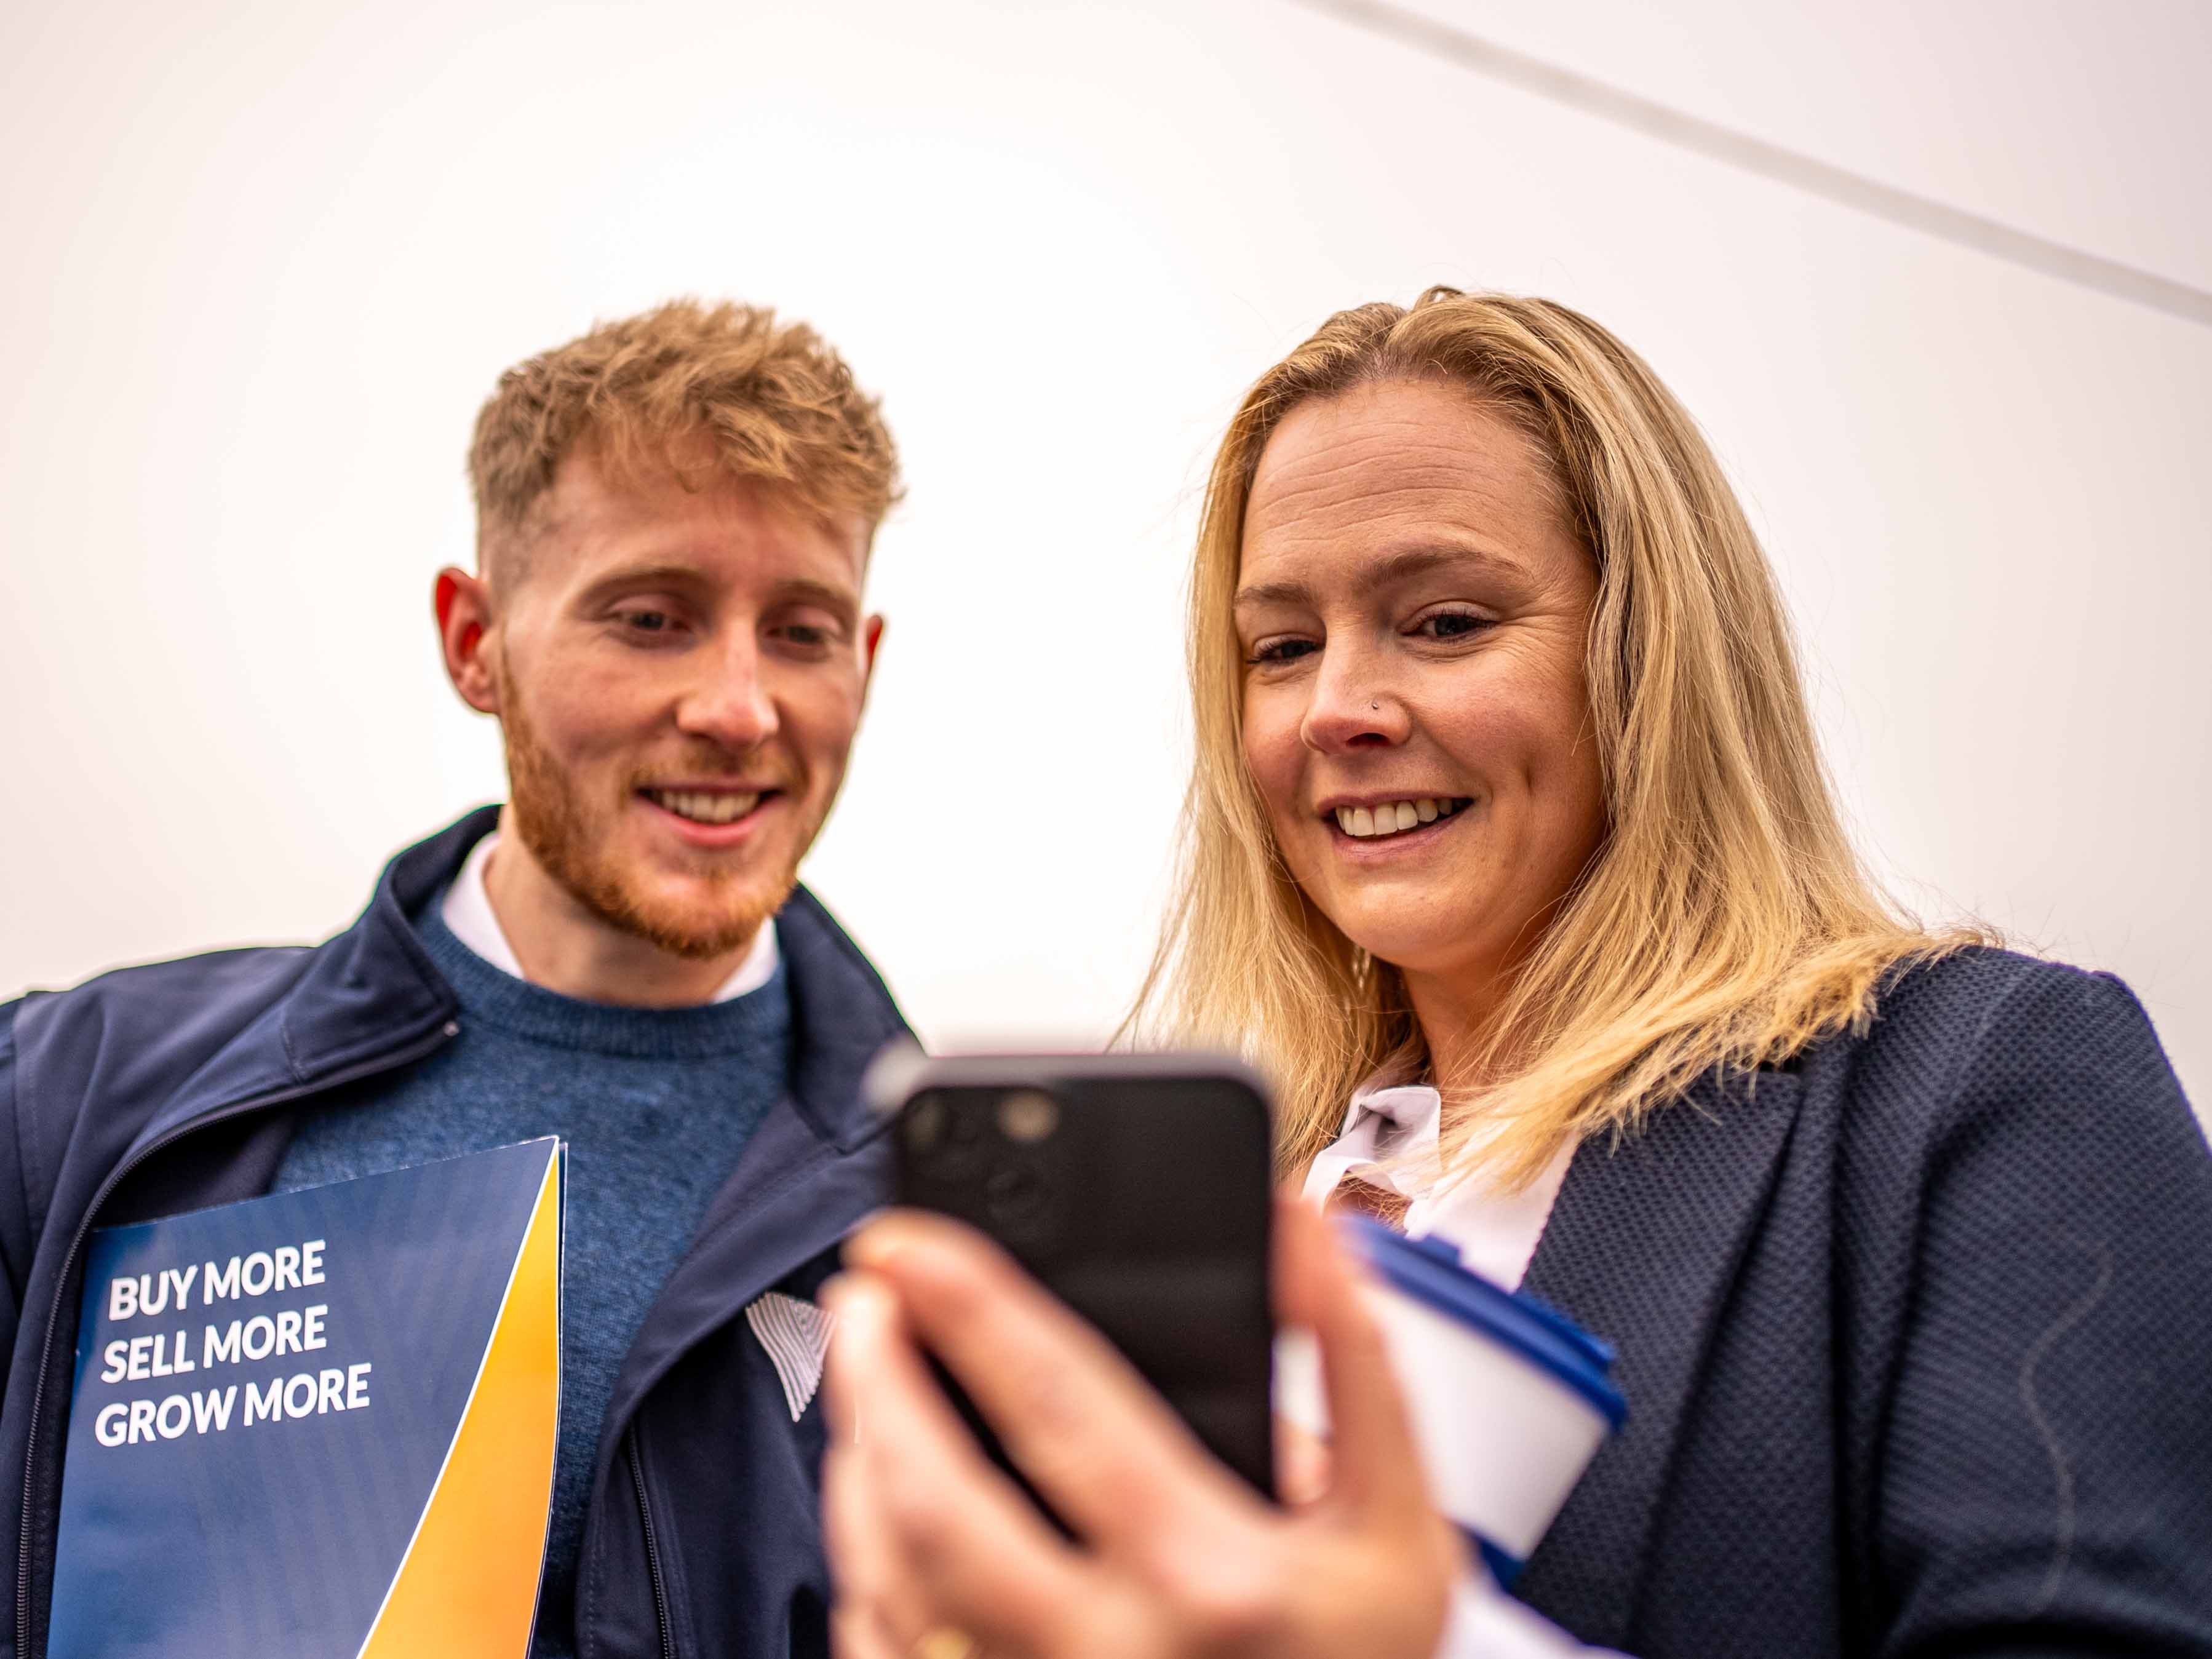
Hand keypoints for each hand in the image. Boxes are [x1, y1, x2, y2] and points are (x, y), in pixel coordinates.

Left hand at [820, 1196, 1465, 1658]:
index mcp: (1211, 1576)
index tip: (910, 1243)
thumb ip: (1353, 1361)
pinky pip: (884, 1648)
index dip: (969, 1307)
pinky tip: (878, 1501)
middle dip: (873, 1378)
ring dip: (857, 1460)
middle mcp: (1109, 1652)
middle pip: (934, 1500)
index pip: (1059, 1408)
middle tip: (863, 1296)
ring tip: (867, 1377)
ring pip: (889, 1577)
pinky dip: (865, 1563)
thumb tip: (1296, 1224)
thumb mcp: (1397, 1522)